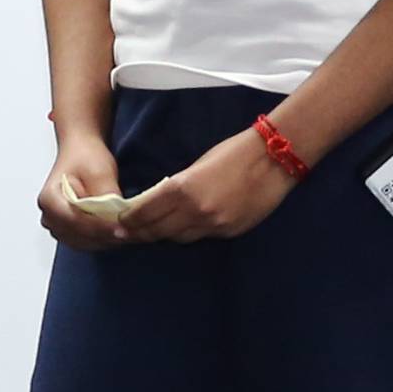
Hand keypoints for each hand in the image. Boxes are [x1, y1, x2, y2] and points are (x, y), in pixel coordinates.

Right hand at [37, 134, 129, 250]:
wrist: (81, 151)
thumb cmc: (85, 157)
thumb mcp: (99, 171)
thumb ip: (106, 195)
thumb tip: (117, 217)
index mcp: (49, 199)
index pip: (75, 221)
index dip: (100, 228)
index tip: (122, 230)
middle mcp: (49, 216)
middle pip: (79, 236)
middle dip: (105, 236)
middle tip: (131, 232)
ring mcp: (58, 225)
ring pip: (84, 243)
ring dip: (106, 240)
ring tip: (128, 232)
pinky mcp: (70, 230)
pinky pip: (87, 242)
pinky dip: (104, 239)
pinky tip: (119, 231)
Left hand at [120, 127, 295, 243]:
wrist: (274, 159)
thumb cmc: (233, 152)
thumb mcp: (197, 165)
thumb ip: (177, 187)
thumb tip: (157, 202)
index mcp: (182, 189)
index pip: (145, 213)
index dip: (129, 221)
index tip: (118, 223)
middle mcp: (195, 212)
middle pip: (158, 232)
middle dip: (141, 233)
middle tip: (127, 234)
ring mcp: (214, 225)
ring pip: (179, 238)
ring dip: (165, 235)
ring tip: (153, 232)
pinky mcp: (230, 232)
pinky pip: (202, 237)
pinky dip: (190, 233)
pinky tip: (185, 227)